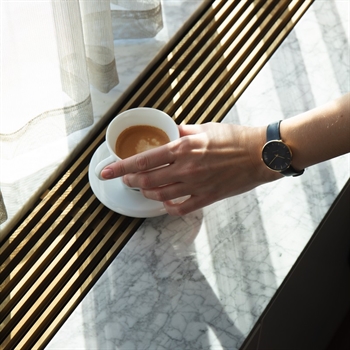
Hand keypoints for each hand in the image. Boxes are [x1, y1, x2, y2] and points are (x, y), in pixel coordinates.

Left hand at [101, 122, 280, 214]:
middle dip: (130, 181)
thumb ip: (183, 131)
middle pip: (146, 180)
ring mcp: (196, 185)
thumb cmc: (235, 138)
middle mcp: (186, 168)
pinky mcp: (207, 197)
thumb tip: (169, 131)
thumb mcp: (206, 127)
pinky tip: (165, 201)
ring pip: (159, 195)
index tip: (105, 172)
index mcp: (183, 147)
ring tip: (144, 187)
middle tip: (127, 179)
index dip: (120, 167)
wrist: (260, 154)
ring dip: (147, 192)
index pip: (143, 159)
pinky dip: (167, 206)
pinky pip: (180, 208)